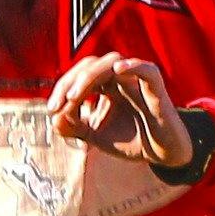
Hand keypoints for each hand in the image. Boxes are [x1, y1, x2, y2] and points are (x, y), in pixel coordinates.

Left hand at [47, 53, 194, 170]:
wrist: (162, 155)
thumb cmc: (133, 140)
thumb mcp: (95, 136)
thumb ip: (74, 127)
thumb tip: (54, 118)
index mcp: (107, 85)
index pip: (81, 73)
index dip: (62, 87)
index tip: (52, 110)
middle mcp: (122, 78)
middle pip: (91, 63)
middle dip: (70, 80)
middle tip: (59, 104)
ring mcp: (139, 80)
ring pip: (112, 60)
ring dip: (89, 76)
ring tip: (75, 96)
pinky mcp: (156, 89)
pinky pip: (147, 70)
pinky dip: (133, 66)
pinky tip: (118, 70)